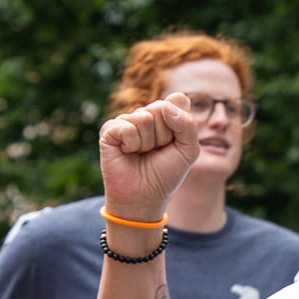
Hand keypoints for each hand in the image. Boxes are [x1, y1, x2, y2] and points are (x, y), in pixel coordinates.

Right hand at [99, 93, 198, 224]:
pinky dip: (132, 144)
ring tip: (141, 154)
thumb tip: (165, 106)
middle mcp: (145, 114)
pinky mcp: (109, 130)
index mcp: (165, 115)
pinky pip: (126, 127)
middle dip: (164, 135)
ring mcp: (127, 121)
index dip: (180, 124)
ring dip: (148, 142)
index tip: (174, 143)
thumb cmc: (166, 174)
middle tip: (156, 151)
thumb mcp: (189, 150)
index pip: (177, 100)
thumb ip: (187, 124)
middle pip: (161, 108)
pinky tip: (127, 153)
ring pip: (144, 117)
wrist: (144, 198)